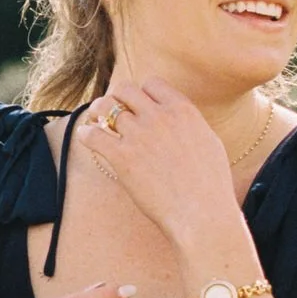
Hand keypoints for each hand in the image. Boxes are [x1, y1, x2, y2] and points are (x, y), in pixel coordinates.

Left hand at [73, 81, 243, 246]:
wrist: (201, 214)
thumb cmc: (210, 186)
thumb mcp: (209, 143)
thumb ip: (189, 125)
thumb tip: (178, 118)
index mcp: (182, 111)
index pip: (152, 83)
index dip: (142, 94)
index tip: (138, 105)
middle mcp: (159, 117)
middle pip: (125, 89)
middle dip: (117, 98)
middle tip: (112, 111)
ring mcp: (139, 135)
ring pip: (105, 108)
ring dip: (98, 113)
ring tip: (96, 122)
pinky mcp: (122, 157)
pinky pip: (92, 134)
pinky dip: (86, 134)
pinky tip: (87, 138)